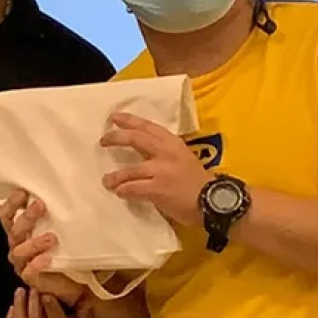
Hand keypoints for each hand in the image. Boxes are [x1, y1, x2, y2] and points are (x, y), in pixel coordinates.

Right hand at [0, 191, 89, 305]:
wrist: (74, 282)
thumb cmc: (63, 252)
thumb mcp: (59, 230)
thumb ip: (55, 215)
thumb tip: (67, 192)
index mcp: (20, 233)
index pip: (7, 216)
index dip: (11, 204)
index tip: (23, 192)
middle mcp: (17, 247)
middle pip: (14, 230)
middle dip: (27, 217)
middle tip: (41, 206)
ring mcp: (22, 264)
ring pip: (19, 251)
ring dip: (34, 242)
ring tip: (52, 238)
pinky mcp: (30, 279)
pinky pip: (28, 271)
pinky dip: (36, 263)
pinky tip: (47, 258)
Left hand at [100, 113, 208, 227]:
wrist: (214, 200)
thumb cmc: (198, 182)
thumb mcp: (184, 159)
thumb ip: (165, 154)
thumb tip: (145, 155)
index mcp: (173, 143)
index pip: (148, 127)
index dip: (130, 120)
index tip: (115, 117)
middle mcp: (166, 152)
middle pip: (136, 138)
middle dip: (117, 138)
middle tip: (103, 140)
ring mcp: (161, 170)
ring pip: (130, 169)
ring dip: (115, 175)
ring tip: (107, 180)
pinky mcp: (158, 189)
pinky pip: (133, 188)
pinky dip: (124, 190)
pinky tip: (119, 192)